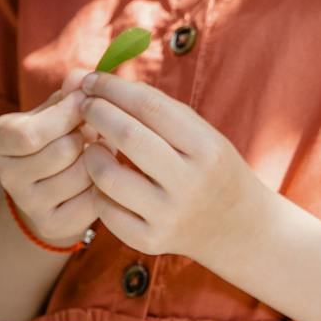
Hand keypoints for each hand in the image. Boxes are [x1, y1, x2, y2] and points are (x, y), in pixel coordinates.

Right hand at [0, 68, 97, 247]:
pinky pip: (92, 200)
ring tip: (98, 148)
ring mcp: (29, 204)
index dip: (65, 115)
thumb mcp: (54, 109)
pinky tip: (100, 173)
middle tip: (94, 127)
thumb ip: (68, 92)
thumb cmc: (54, 136)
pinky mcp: (53, 224)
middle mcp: (7, 176)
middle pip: (62, 152)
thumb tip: (81, 78)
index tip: (84, 101)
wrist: (50, 185)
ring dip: (100, 157)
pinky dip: (104, 183)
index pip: (29, 134)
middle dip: (87, 134)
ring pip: (81, 175)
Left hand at [76, 72, 271, 267]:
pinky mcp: (150, 241)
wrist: (238, 227)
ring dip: (91, 153)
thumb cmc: (209, 168)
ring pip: (107, 177)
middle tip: (82, 104)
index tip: (92, 79)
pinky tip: (101, 179)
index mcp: (205, 148)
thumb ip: (157, 109)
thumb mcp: (200, 134)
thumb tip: (103, 81)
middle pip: (127, 136)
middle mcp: (189, 183)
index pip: (149, 106)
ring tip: (92, 144)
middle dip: (96, 112)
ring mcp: (168, 215)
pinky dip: (97, 189)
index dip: (112, 88)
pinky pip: (105, 210)